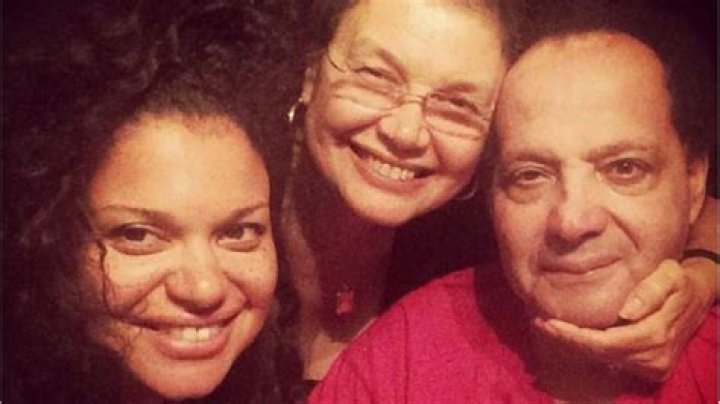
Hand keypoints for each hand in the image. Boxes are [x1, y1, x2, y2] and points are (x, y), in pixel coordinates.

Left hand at [534, 259, 714, 381]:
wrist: (698, 295)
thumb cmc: (679, 279)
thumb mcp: (670, 274)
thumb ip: (649, 291)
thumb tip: (625, 312)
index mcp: (655, 333)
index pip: (605, 342)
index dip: (574, 336)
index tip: (548, 323)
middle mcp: (654, 357)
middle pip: (601, 354)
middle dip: (568, 341)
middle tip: (540, 324)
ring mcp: (655, 366)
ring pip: (605, 360)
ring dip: (577, 345)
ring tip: (550, 327)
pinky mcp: (653, 368)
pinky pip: (615, 361)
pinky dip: (592, 349)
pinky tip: (573, 334)